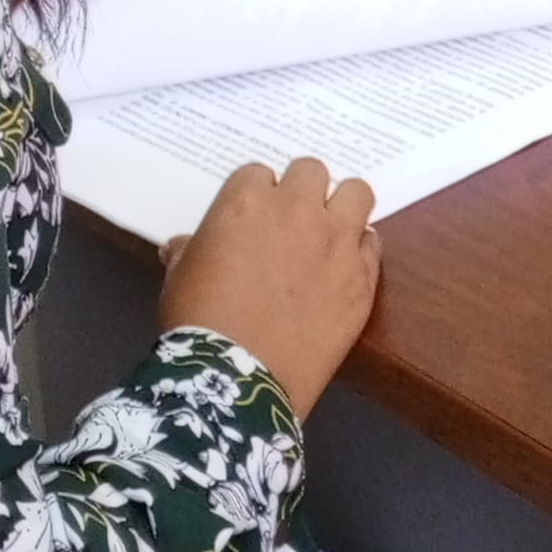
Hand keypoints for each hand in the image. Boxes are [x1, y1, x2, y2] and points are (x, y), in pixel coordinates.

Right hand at [161, 155, 380, 413]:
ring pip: (356, 193)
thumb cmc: (198, 325)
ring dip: (342, 207)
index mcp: (247, 203)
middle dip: (300, 192)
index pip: (258, 174)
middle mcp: (297, 211)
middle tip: (291, 222)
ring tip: (330, 232)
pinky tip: (345, 267)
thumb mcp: (178, 279)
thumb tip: (182, 246)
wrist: (238, 379)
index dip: (255, 196)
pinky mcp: (362, 278)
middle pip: (310, 172)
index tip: (252, 219)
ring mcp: (336, 242)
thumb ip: (187, 251)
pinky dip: (360, 250)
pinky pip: (372, 244)